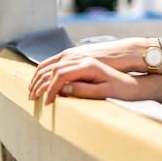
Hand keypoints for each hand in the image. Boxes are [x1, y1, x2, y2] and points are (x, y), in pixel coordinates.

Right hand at [28, 40, 145, 104]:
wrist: (129, 80)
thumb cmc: (120, 88)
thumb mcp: (103, 92)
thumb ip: (83, 90)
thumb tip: (62, 90)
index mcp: (88, 65)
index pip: (61, 75)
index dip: (51, 89)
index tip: (46, 102)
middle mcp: (81, 59)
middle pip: (53, 68)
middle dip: (40, 83)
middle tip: (32, 98)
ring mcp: (79, 58)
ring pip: (53, 65)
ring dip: (40, 78)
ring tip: (33, 92)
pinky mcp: (78, 61)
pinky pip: (57, 65)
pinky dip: (46, 73)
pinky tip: (42, 83)